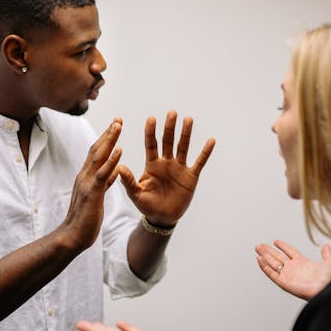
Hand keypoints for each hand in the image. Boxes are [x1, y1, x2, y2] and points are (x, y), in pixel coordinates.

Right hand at [57, 119, 122, 251]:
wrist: (72, 237)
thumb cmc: (85, 219)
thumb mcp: (97, 197)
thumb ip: (104, 183)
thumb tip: (113, 171)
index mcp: (86, 177)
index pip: (96, 153)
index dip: (106, 138)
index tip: (115, 126)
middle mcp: (84, 176)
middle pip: (96, 149)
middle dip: (108, 133)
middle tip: (118, 118)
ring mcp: (87, 183)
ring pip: (98, 156)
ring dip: (109, 140)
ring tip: (118, 126)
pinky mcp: (92, 193)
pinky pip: (102, 174)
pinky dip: (111, 161)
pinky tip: (119, 150)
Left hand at [118, 110, 214, 226]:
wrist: (162, 218)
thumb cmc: (147, 205)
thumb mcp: (136, 194)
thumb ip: (128, 181)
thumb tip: (119, 166)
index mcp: (152, 164)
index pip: (151, 144)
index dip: (151, 132)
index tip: (151, 119)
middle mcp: (166, 162)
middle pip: (168, 141)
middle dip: (169, 127)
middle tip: (171, 113)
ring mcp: (179, 168)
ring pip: (183, 147)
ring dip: (185, 133)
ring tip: (188, 119)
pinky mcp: (191, 176)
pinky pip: (199, 162)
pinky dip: (205, 152)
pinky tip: (211, 140)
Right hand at [256, 240, 330, 300]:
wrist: (328, 288)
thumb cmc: (330, 279)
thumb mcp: (330, 263)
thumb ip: (326, 254)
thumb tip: (326, 246)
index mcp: (303, 263)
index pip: (289, 252)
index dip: (283, 246)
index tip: (275, 241)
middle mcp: (294, 269)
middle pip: (278, 257)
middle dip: (269, 251)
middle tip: (260, 245)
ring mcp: (288, 275)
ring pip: (273, 264)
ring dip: (265, 256)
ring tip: (257, 249)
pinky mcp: (284, 282)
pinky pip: (272, 274)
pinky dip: (265, 267)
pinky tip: (259, 259)